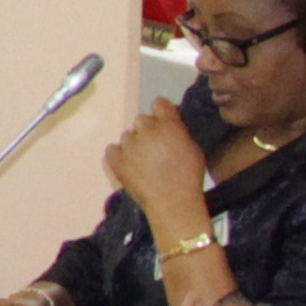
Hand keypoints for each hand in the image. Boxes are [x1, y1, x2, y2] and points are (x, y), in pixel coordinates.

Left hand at [105, 104, 209, 229]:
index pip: (159, 103)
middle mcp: (146, 130)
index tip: (163, 122)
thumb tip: (171, 124)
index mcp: (168, 125)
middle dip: (148, 130)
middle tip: (155, 147)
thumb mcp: (194, 149)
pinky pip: (112, 149)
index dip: (162, 112)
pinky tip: (128, 165)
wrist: (172, 202)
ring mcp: (129, 144)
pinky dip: (118, 155)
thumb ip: (180, 132)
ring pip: (128, 135)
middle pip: (142, 119)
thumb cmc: (188, 176)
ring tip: (143, 161)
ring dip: (134, 144)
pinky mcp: (115, 159)